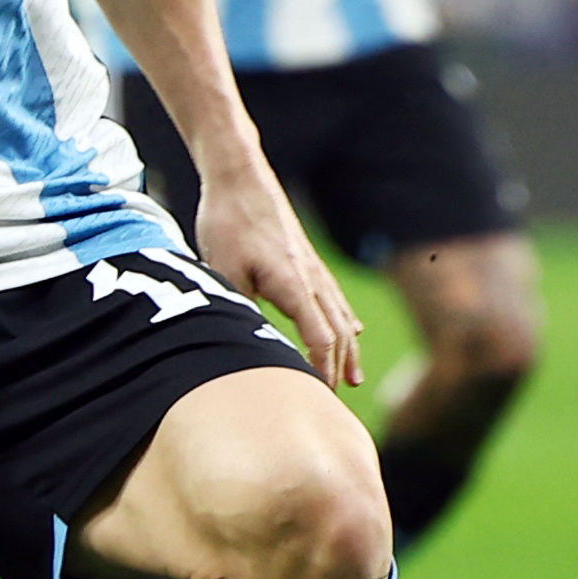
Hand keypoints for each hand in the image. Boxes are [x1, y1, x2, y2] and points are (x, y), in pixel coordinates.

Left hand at [188, 159, 363, 390]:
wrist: (240, 177)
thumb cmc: (229, 223)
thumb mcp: (224, 271)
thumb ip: (240, 308)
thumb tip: (246, 342)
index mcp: (294, 286)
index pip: (320, 339)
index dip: (322, 370)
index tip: (319, 396)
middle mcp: (312, 279)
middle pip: (338, 333)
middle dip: (337, 368)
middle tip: (334, 401)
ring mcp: (313, 268)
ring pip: (341, 317)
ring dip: (348, 350)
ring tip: (353, 378)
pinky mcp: (306, 259)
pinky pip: (335, 300)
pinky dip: (345, 323)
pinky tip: (352, 331)